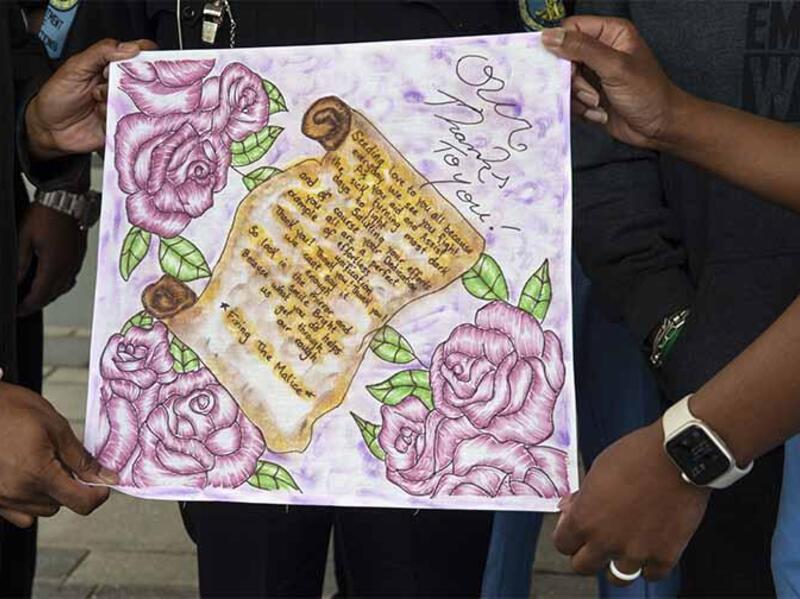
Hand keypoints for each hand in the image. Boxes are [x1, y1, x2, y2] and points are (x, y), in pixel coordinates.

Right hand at [0, 382, 116, 527]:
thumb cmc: (10, 409)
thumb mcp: (56, 427)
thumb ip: (82, 458)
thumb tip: (105, 476)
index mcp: (38, 474)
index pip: (81, 502)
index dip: (98, 494)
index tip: (102, 483)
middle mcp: (17, 492)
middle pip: (61, 505)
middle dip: (70, 486)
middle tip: (64, 460)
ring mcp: (1, 498)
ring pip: (41, 509)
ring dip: (49, 493)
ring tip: (41, 463)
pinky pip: (19, 512)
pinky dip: (28, 500)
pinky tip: (27, 476)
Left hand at [17, 203, 86, 316]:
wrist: (67, 200)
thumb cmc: (46, 215)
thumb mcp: (24, 238)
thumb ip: (20, 264)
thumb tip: (15, 282)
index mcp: (54, 266)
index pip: (39, 296)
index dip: (26, 307)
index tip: (17, 311)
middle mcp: (68, 268)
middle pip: (52, 295)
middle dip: (36, 303)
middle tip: (23, 307)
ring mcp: (75, 262)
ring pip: (62, 288)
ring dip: (49, 295)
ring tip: (35, 296)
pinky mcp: (79, 256)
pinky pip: (70, 278)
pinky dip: (59, 284)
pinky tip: (51, 280)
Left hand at [25, 38, 156, 158]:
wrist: (49, 128)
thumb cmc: (57, 95)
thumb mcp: (75, 67)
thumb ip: (100, 53)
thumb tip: (130, 47)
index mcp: (109, 65)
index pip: (136, 54)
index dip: (145, 55)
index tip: (140, 61)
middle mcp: (119, 84)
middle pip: (143, 79)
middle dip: (128, 82)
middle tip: (106, 83)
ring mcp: (122, 104)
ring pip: (138, 101)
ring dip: (118, 101)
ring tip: (97, 102)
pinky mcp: (122, 124)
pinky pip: (132, 122)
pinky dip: (116, 118)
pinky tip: (100, 116)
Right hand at [541, 16, 688, 148]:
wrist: (659, 126)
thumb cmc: (649, 93)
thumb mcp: (615, 67)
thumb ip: (582, 49)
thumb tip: (551, 37)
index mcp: (610, 33)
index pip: (571, 29)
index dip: (563, 47)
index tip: (565, 67)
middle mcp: (600, 50)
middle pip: (564, 58)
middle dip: (573, 80)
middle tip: (589, 92)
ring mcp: (594, 73)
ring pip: (565, 81)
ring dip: (577, 97)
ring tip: (597, 103)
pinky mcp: (589, 94)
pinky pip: (569, 98)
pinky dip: (580, 109)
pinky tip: (598, 112)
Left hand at [552, 423, 709, 583]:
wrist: (678, 454)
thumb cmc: (637, 455)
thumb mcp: (597, 470)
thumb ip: (583, 497)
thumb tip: (570, 508)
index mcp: (584, 518)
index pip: (562, 544)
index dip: (568, 535)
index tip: (576, 528)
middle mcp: (606, 540)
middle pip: (582, 566)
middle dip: (587, 553)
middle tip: (597, 540)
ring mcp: (636, 551)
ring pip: (616, 578)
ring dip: (618, 562)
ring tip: (625, 544)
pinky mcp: (665, 555)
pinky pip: (651, 574)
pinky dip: (649, 564)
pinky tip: (650, 547)